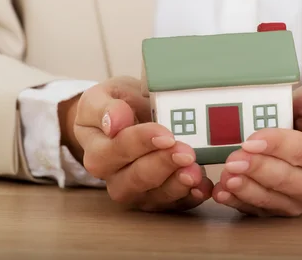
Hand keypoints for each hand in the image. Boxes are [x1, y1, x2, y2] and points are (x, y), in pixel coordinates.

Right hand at [61, 76, 213, 211]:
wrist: (125, 117)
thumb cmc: (115, 106)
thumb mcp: (101, 96)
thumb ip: (104, 109)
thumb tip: (113, 124)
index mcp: (98, 152)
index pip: (118, 150)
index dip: (143, 143)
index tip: (166, 135)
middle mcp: (115, 178)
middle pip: (138, 178)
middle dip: (165, 165)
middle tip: (186, 153)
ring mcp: (138, 192)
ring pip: (156, 196)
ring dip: (178, 184)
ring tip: (196, 172)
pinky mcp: (160, 198)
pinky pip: (176, 204)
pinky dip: (191, 197)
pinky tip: (203, 187)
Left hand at [212, 84, 301, 216]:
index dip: (275, 146)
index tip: (251, 141)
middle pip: (285, 178)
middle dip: (256, 169)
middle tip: (232, 160)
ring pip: (272, 198)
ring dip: (246, 189)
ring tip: (226, 177)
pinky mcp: (283, 207)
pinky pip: (260, 209)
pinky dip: (239, 202)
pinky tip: (223, 193)